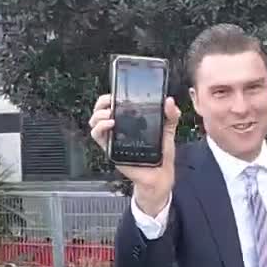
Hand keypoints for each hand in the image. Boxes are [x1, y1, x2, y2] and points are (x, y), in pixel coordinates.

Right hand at [88, 94, 181, 215]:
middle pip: (100, 110)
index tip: (116, 92)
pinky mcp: (111, 149)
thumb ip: (171, 115)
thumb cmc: (161, 153)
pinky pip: (98, 137)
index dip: (110, 96)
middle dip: (102, 102)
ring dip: (99, 114)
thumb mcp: (168, 130)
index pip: (114, 104)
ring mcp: (113, 139)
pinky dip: (100, 128)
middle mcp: (119, 128)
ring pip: (94, 122)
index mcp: (130, 120)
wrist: (159, 174)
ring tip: (110, 115)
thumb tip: (169, 101)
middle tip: (111, 102)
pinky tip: (111, 124)